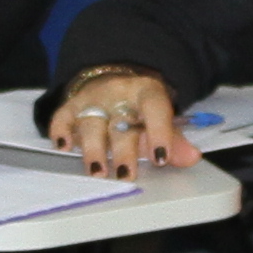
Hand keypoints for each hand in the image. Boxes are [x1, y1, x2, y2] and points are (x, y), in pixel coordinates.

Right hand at [46, 68, 192, 172]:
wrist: (116, 77)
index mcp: (146, 92)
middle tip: (125, 175)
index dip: (159, 132)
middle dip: (122, 151)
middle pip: (120, 123)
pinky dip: (61, 131)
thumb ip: (175, 139)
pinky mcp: (72, 105)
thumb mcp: (161, 117)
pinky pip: (62, 116)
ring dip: (93, 149)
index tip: (161, 158)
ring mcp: (93, 99)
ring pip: (91, 123)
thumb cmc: (140, 105)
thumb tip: (192, 157)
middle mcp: (118, 94)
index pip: (155, 108)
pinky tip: (63, 146)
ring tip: (97, 171)